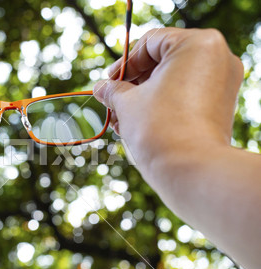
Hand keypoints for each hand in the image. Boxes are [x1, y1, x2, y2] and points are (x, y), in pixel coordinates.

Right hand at [93, 27, 243, 174]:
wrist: (189, 171)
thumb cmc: (159, 129)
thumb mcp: (127, 103)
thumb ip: (112, 90)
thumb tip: (101, 88)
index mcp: (197, 44)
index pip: (150, 43)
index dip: (124, 63)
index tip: (108, 82)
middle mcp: (217, 58)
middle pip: (162, 62)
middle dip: (132, 85)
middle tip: (111, 101)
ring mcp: (221, 83)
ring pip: (172, 81)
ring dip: (142, 98)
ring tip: (119, 118)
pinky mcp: (219, 106)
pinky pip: (184, 95)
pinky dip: (161, 105)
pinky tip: (136, 124)